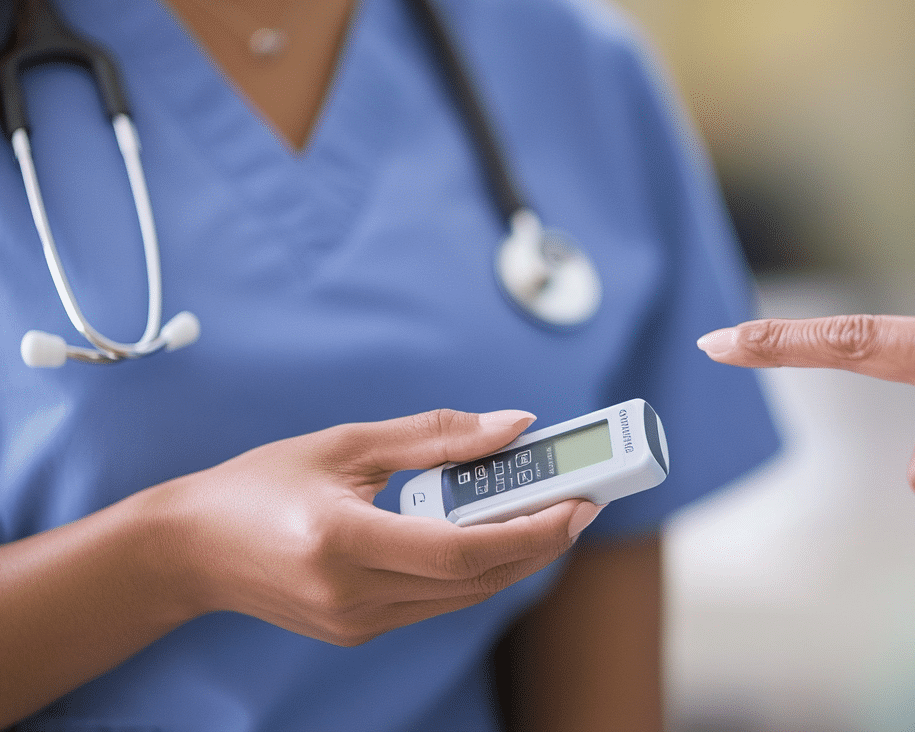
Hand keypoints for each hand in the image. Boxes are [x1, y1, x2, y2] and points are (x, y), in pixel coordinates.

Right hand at [155, 409, 601, 645]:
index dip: (529, 531)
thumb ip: (437, 435)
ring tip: (553, 512)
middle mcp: (352, 595)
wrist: (187, 551)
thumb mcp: (347, 443)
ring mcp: (355, 623)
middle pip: (474, 579)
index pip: (459, 550)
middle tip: (583, 501)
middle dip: (540, 542)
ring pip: (464, 597)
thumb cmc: (260, 485)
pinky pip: (438, 602)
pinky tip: (498, 534)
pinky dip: (477, 571)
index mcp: (342, 541)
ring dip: (516, 558)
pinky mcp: (358, 632)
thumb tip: (514, 425)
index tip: (578, 503)